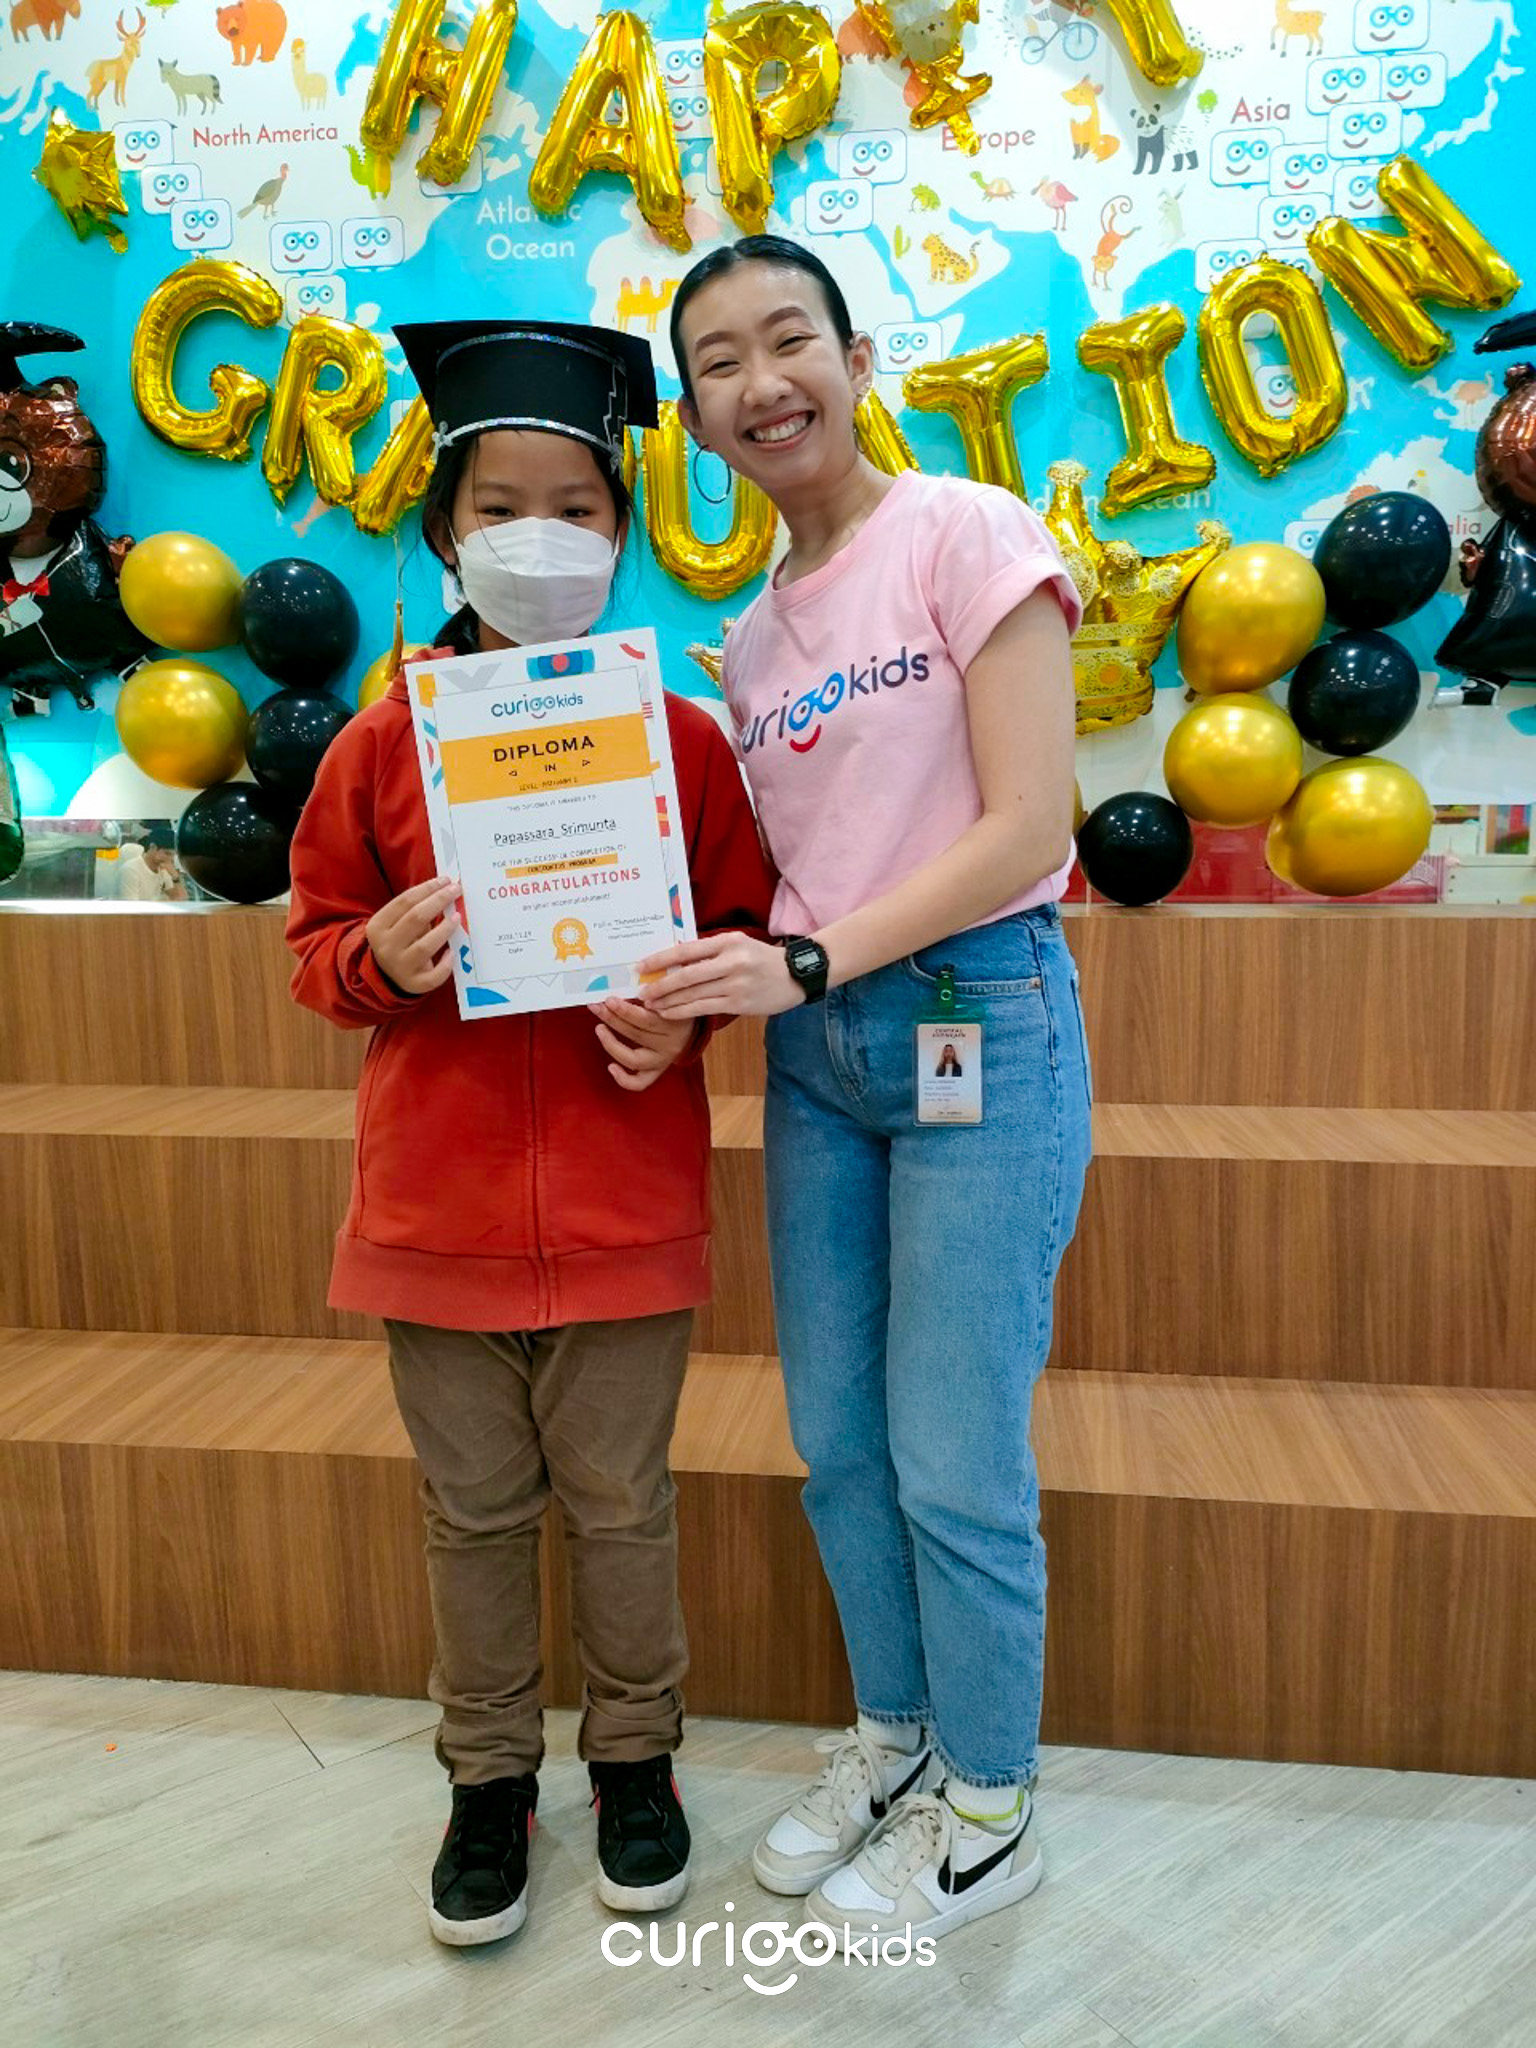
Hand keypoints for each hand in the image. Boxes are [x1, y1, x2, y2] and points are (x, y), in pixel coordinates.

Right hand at [366, 875, 458, 994]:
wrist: (385, 976)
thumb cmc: (397, 941)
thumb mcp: (395, 924)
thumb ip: (414, 909)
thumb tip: (445, 889)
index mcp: (377, 927)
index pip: (404, 901)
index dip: (427, 888)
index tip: (445, 880)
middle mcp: (386, 947)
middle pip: (416, 918)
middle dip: (438, 901)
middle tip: (456, 890)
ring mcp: (400, 967)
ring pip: (426, 946)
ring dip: (444, 929)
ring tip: (457, 917)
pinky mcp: (414, 984)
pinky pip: (434, 976)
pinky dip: (445, 964)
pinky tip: (452, 952)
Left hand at [589, 998, 695, 1091]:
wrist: (693, 1026)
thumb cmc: (677, 1005)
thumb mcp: (669, 995)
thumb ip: (651, 993)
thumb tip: (620, 990)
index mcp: (675, 1025)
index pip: (645, 1019)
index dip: (624, 1011)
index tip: (608, 1000)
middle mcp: (669, 1046)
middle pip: (636, 1035)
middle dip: (612, 1019)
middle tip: (597, 1007)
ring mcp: (663, 1061)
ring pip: (633, 1059)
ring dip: (611, 1044)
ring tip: (599, 1028)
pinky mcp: (658, 1071)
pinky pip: (640, 1083)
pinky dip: (624, 1079)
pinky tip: (610, 1067)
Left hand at [637, 933, 800, 1019]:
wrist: (796, 975)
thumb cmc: (761, 959)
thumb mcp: (738, 944)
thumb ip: (710, 950)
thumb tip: (674, 960)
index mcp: (727, 942)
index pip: (685, 950)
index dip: (660, 959)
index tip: (641, 967)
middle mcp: (731, 961)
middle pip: (686, 975)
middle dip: (660, 986)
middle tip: (641, 992)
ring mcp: (735, 984)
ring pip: (693, 994)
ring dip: (667, 1002)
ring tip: (650, 1005)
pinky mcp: (740, 1003)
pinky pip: (704, 1008)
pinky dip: (683, 1011)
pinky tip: (669, 1013)